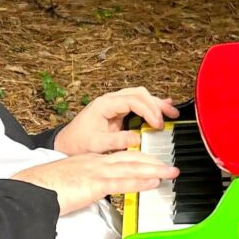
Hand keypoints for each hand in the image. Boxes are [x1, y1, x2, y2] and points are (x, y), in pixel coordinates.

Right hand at [12, 149, 177, 217]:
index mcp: (88, 161)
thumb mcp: (68, 182)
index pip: (119, 157)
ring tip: (170, 173)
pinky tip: (153, 182)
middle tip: (170, 166)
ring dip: (154, 170)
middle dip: (153, 162)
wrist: (31, 188)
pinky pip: (122, 182)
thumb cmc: (43, 188)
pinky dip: (140, 181)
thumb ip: (82, 186)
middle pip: (130, 158)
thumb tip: (90, 193)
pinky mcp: (94, 184)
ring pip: (131, 167)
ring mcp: (96, 172)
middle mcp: (95, 162)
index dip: (139, 158)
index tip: (152, 162)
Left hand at [53, 86, 179, 155]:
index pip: (133, 100)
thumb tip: (138, 138)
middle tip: (169, 117)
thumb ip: (117, 141)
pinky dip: (151, 105)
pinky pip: (137, 103)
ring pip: (140, 96)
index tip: (157, 124)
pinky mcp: (118, 111)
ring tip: (171, 112)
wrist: (67, 143)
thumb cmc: (78, 142)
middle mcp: (110, 101)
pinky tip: (164, 106)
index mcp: (105, 105)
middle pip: (139, 94)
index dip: (149, 111)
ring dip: (156, 103)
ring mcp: (114, 105)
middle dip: (157, 104)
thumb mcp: (97, 144)